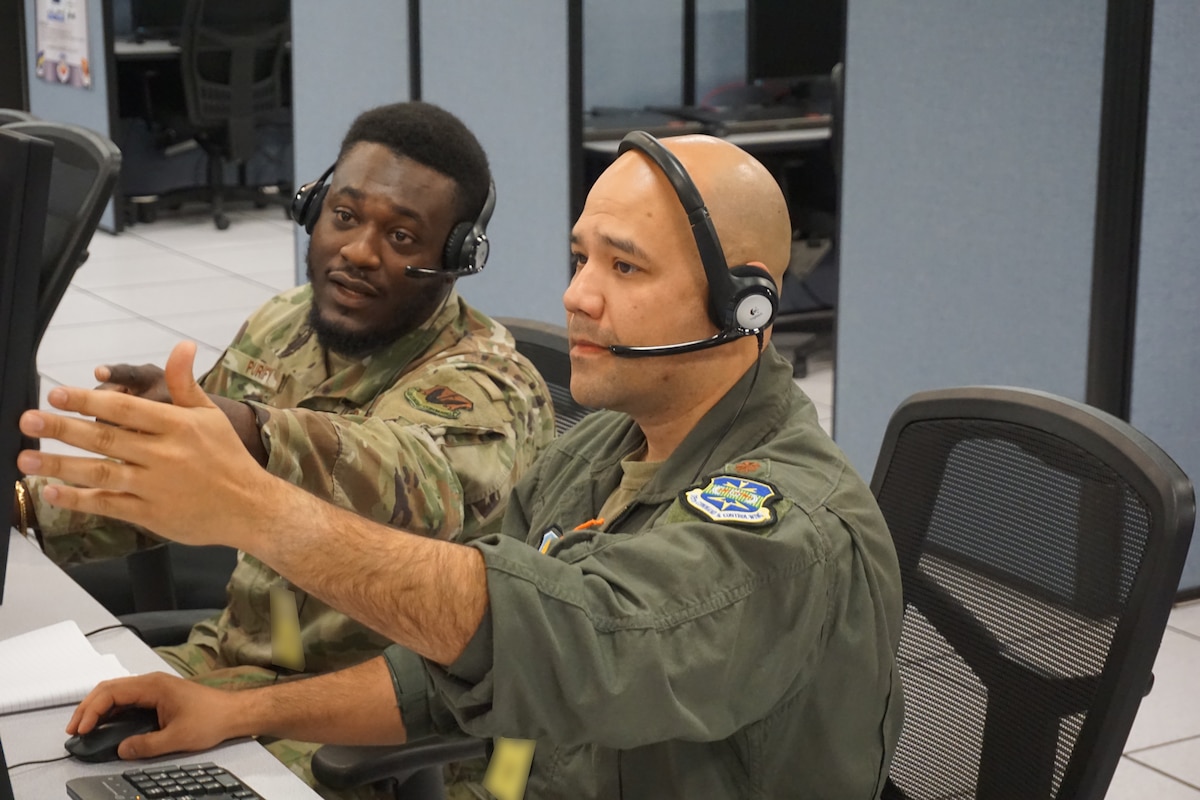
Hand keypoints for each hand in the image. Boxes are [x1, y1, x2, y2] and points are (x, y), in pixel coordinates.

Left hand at [16, 341, 285, 549]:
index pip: (126, 409)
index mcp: (178, 427)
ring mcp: (155, 487)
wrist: (250, 506)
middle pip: (106, 439)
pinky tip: (53, 492)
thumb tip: (182, 345)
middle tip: (28, 419)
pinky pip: (109, 506)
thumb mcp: (210, 416)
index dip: (89, 401)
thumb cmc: (227, 458)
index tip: (56, 393)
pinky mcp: (151, 514)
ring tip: (26, 457)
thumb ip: (185, 383)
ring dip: (60, 465)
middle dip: (63, 428)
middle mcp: (164, 456)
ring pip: (101, 473)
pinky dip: (80, 500)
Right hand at [67, 672, 247, 759]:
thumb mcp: (176, 738)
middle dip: (87, 707)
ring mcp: (154, 687)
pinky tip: (104, 725)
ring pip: (116, 692)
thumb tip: (120, 750)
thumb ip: (145, 746)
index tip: (81, 730)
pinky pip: (127, 699)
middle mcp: (151, 682)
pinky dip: (111, 710)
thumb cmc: (210, 720)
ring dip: (97, 708)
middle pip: (109, 688)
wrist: (233, 712)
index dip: (91, 710)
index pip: (112, 692)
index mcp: (153, 686)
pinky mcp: (157, 696)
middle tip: (73, 729)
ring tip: (83, 728)